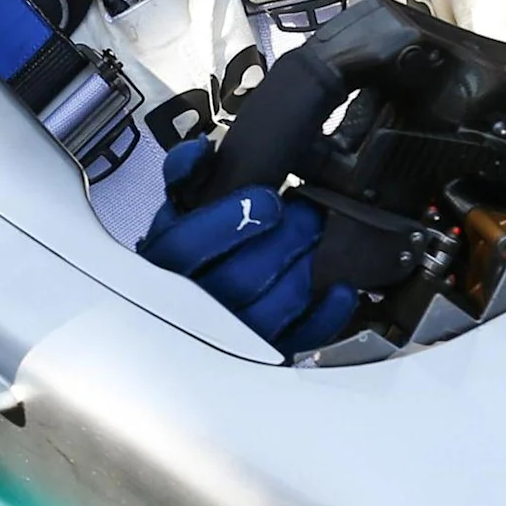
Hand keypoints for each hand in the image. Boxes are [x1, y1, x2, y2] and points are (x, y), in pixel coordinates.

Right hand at [137, 167, 360, 353]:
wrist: (190, 306)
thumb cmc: (188, 255)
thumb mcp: (175, 213)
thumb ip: (183, 176)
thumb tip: (200, 151)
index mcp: (165, 266)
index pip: (187, 247)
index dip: (229, 221)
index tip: (267, 199)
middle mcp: (194, 307)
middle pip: (238, 280)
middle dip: (282, 240)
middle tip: (306, 212)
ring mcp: (231, 338)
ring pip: (271, 311)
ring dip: (304, 269)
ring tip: (318, 237)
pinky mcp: (265, 354)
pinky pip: (299, 341)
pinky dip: (326, 315)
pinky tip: (340, 288)